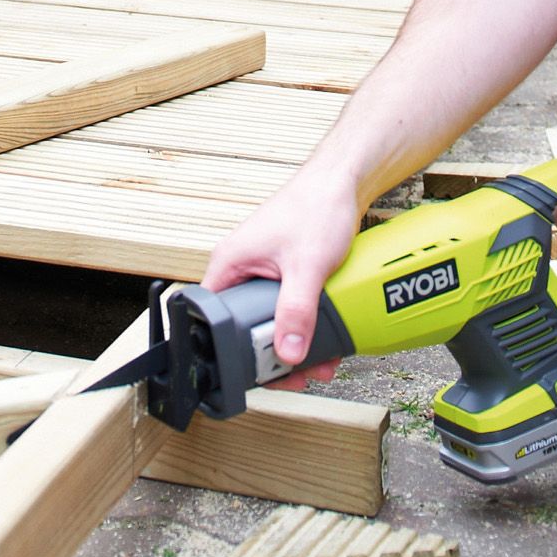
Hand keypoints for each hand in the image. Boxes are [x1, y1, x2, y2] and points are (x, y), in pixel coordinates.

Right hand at [202, 169, 362, 389]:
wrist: (342, 182)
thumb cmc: (316, 206)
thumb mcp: (307, 266)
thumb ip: (296, 311)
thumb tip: (287, 351)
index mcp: (229, 264)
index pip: (214, 320)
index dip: (234, 352)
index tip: (261, 372)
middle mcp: (239, 269)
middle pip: (244, 328)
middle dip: (273, 354)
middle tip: (297, 374)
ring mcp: (261, 272)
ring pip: (268, 321)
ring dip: (293, 342)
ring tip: (318, 360)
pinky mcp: (282, 274)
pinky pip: (285, 309)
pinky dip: (302, 326)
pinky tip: (322, 336)